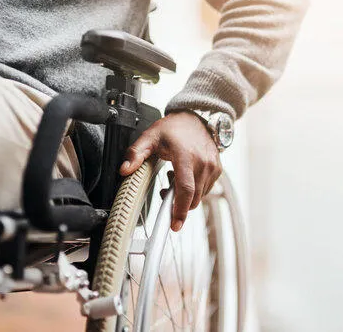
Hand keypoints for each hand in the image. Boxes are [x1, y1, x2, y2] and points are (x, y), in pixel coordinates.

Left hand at [119, 111, 221, 231]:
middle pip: (193, 198)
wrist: (197, 118)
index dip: (180, 210)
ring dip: (186, 196)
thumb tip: (124, 170)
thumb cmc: (174, 128)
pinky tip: (185, 176)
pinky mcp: (218, 170)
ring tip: (173, 179)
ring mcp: (213, 167)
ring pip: (200, 196)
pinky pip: (206, 190)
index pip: (185, 189)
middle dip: (178, 204)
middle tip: (164, 192)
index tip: (175, 225)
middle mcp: (203, 163)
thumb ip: (135, 154)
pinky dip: (194, 190)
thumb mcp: (150, 136)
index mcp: (186, 156)